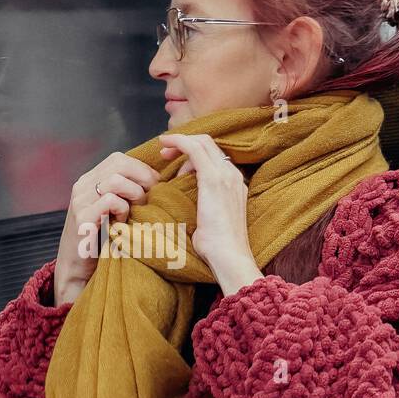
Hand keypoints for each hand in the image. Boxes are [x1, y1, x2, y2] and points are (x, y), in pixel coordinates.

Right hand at [54, 151, 159, 304]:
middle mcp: (82, 186)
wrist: (77, 270)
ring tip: (135, 211)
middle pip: (119, 163)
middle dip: (143, 178)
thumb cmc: (101, 241)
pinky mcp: (82, 218)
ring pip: (116, 180)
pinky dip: (123, 210)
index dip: (141, 169)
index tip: (155, 186)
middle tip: (150, 198)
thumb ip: (125, 193)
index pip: (119, 159)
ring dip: (134, 194)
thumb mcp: (113, 211)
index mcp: (89, 181)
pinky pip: (110, 201)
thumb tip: (156, 180)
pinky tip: (122, 223)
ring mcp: (80, 201)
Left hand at [158, 132, 262, 294]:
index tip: (176, 160)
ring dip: (180, 142)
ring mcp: (225, 175)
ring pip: (202, 143)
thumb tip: (186, 202)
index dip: (194, 152)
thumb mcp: (210, 220)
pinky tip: (165, 145)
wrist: (228, 255)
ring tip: (164, 154)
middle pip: (209, 144)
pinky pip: (194, 149)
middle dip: (185, 142)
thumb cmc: (217, 246)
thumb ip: (204, 205)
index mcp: (234, 183)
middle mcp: (233, 174)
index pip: (215, 156)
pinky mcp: (212, 179)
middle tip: (166, 152)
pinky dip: (179, 142)